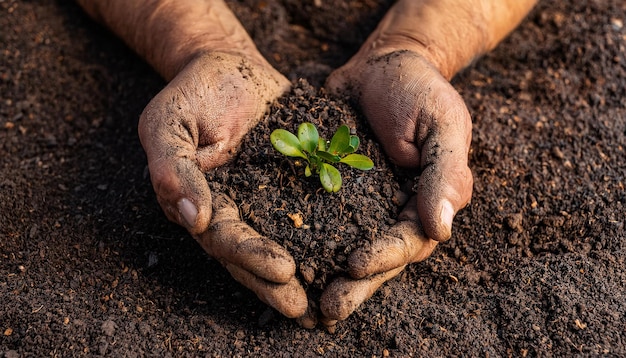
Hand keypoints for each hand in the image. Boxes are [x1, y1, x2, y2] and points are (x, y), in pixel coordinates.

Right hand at [137, 51, 309, 317]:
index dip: (252, 257)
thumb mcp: (168, 124)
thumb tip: (194, 218)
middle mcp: (237, 210)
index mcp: (206, 204)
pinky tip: (354, 252)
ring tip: (333, 298)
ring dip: (308, 271)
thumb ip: (173, 169)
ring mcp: (266, 198)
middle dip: (279, 284)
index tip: (284, 270)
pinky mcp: (294, 181)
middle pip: (256, 254)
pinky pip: (312, 210)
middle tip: (310, 309)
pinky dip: (330, 233)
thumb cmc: (193, 94)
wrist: (229, 67)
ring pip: (286, 242)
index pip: (226, 239)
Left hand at [321, 37, 472, 330]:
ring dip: (328, 273)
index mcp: (427, 202)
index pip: (410, 240)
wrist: (384, 64)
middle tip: (328, 307)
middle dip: (356, 284)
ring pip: (347, 245)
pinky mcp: (333, 188)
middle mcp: (394, 210)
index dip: (384, 256)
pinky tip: (282, 256)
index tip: (354, 265)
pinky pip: (320, 217)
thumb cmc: (421, 91)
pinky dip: (305, 238)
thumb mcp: (443, 127)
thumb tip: (441, 230)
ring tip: (305, 300)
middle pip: (378, 256)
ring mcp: (363, 203)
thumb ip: (444, 176)